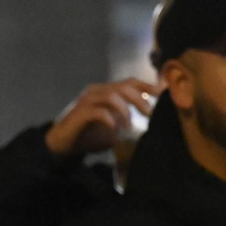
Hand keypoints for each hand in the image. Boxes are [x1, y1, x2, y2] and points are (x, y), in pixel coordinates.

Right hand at [44, 78, 159, 156]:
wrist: (64, 143)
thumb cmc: (91, 134)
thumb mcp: (116, 128)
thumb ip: (130, 122)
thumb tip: (149, 125)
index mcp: (107, 92)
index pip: (130, 82)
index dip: (147, 86)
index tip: (161, 94)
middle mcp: (97, 91)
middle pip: (124, 87)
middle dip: (140, 100)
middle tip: (149, 115)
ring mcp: (88, 100)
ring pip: (112, 96)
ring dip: (125, 111)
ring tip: (130, 126)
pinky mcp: (80, 113)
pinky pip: (99, 112)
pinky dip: (110, 120)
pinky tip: (115, 130)